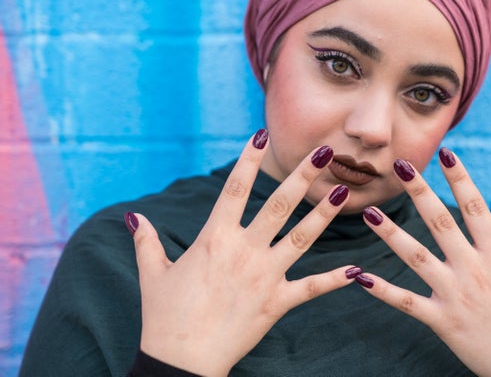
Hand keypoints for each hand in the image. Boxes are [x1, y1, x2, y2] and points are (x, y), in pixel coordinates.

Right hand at [126, 130, 357, 375]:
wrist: (182, 361)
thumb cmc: (164, 316)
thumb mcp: (153, 274)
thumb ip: (146, 241)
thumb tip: (133, 217)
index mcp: (214, 239)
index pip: (234, 189)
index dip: (248, 160)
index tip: (261, 135)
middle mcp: (244, 251)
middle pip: (278, 205)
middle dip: (302, 176)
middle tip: (323, 151)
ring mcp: (264, 276)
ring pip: (301, 238)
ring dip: (323, 213)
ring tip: (342, 190)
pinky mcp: (277, 303)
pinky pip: (311, 288)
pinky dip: (334, 279)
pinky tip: (357, 269)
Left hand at [357, 148, 490, 376]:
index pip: (476, 208)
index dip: (460, 178)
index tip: (446, 153)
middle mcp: (474, 271)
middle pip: (440, 223)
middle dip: (418, 192)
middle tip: (398, 166)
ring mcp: (455, 296)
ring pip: (415, 258)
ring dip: (390, 234)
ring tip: (368, 212)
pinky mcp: (442, 322)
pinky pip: (407, 303)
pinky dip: (382, 290)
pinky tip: (358, 276)